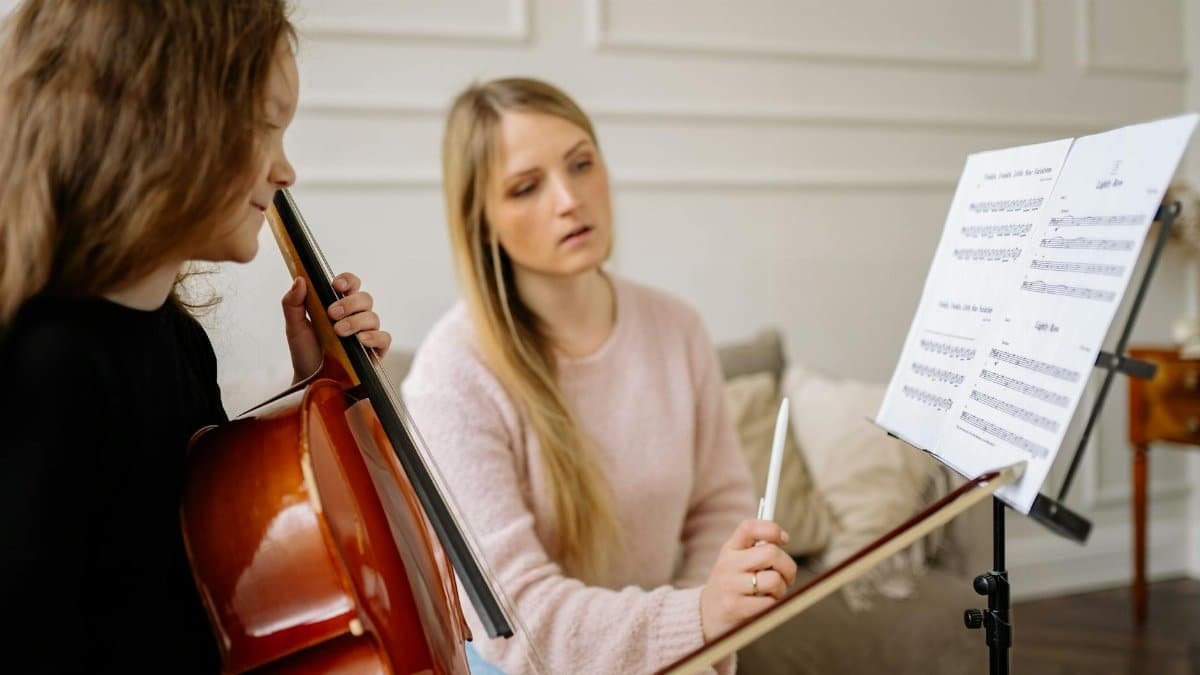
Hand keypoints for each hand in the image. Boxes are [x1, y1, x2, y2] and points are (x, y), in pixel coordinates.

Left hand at [281, 272, 392, 381]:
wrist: (311, 382)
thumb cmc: (305, 353)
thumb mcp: (294, 327)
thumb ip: (293, 303)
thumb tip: (300, 280)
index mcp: (339, 305)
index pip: (351, 285)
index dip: (347, 281)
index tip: (335, 285)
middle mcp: (356, 317)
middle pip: (365, 298)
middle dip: (349, 303)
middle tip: (332, 314)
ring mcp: (367, 333)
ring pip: (373, 317)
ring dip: (356, 321)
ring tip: (339, 332)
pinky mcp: (375, 351)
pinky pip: (384, 338)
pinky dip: (373, 336)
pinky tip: (360, 340)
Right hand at [699, 519, 796, 640]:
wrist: (706, 615)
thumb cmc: (731, 585)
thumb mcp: (735, 561)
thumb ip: (755, 548)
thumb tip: (783, 537)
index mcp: (730, 549)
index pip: (750, 527)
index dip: (772, 529)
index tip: (784, 539)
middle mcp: (728, 564)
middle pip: (771, 553)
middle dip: (788, 566)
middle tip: (786, 575)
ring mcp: (730, 586)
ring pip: (774, 579)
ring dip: (782, 589)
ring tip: (773, 592)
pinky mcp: (735, 607)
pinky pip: (769, 602)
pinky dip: (773, 604)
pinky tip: (764, 605)